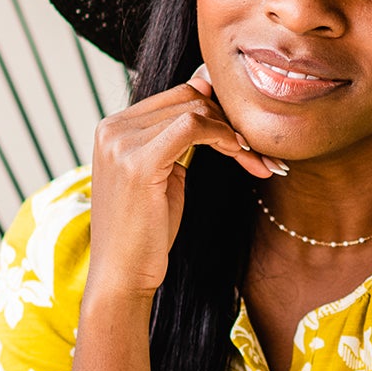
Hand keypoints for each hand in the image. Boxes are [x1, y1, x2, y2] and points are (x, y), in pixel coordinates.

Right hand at [85, 65, 285, 301]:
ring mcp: (122, 142)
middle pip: (188, 98)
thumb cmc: (145, 232)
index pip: (177, 96)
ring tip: (254, 160)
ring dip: (233, 133)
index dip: (218, 111)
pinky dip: (223, 136)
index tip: (246, 139)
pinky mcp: (138, 162)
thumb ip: (178, 140)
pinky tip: (240, 154)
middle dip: (230, 121)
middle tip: (258, 152)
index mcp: (114, 128)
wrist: (122, 274)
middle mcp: (113, 128)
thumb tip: (209, 99)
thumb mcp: (162, 175)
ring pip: (195, 110)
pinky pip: (192, 127)